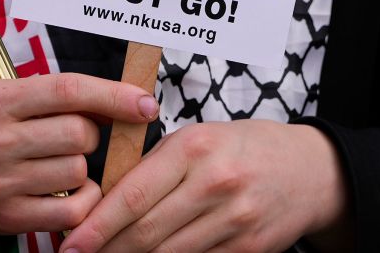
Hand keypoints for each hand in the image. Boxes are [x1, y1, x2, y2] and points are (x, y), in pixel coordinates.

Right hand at [0, 73, 159, 247]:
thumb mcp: (0, 95)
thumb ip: (51, 95)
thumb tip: (118, 102)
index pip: (68, 91)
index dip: (114, 96)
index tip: (144, 102)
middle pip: (80, 134)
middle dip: (92, 133)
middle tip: (76, 134)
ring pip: (78, 170)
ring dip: (83, 166)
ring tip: (60, 161)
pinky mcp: (7, 217)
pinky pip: (71, 210)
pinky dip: (82, 198)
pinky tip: (69, 189)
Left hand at [60, 120, 352, 252]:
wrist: (309, 170)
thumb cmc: (242, 148)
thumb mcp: (199, 138)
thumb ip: (154, 165)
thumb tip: (103, 201)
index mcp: (194, 148)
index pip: (133, 194)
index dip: (97, 224)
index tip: (69, 242)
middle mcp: (214, 184)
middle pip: (146, 232)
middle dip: (106, 250)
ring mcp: (234, 220)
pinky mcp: (249, 248)